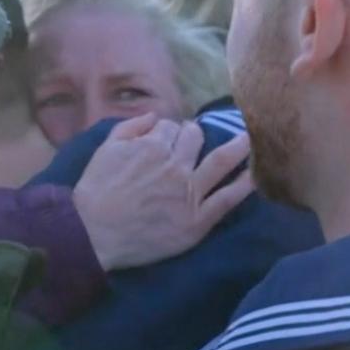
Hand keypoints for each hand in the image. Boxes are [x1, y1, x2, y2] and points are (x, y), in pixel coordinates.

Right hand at [73, 113, 252, 270]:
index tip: (166, 138)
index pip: (169, 128)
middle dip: (194, 135)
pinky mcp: (197, 219)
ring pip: (219, 160)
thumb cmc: (95, 192)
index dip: (168, 131)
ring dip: (237, 146)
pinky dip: (244, 185)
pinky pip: (227, 199)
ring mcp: (189, 192)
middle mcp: (175, 164)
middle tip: (193, 141)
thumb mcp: (105, 149)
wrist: (94, 233)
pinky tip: (255, 175)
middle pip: (194, 138)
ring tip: (248, 139)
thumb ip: (130, 127)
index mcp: (152, 146)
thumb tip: (154, 116)